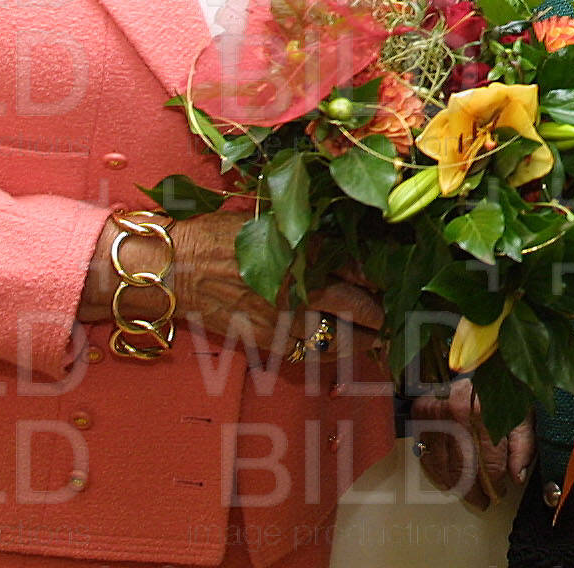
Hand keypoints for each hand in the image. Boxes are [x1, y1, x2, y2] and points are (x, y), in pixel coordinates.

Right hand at [82, 212, 383, 361]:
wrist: (176, 267)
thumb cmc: (218, 235)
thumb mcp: (268, 220)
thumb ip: (304, 229)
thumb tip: (342, 234)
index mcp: (304, 249)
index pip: (359, 266)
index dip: (382, 275)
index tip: (397, 278)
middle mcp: (301, 285)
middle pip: (358, 305)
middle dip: (381, 313)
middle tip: (395, 315)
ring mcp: (285, 317)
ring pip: (337, 337)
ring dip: (362, 340)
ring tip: (378, 340)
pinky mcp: (267, 340)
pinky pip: (306, 354)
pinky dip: (325, 354)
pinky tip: (336, 352)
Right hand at [408, 377, 535, 510]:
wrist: (480, 360)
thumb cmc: (502, 385)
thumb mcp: (522, 411)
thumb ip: (522, 445)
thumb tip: (517, 476)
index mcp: (483, 412)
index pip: (487, 463)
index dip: (494, 484)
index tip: (498, 492)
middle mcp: (455, 414)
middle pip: (463, 468)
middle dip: (474, 490)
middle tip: (482, 500)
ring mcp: (434, 414)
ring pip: (443, 465)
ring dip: (455, 485)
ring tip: (468, 494)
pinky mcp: (421, 415)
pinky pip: (427, 454)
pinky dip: (437, 471)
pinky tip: (448, 480)